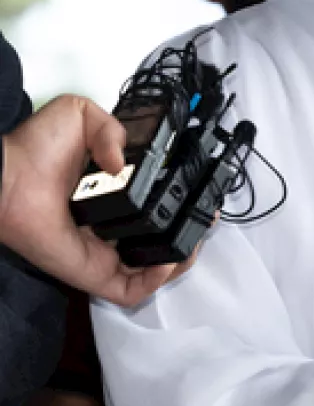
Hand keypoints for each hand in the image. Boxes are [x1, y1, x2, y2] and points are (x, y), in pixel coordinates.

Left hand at [0, 95, 191, 306]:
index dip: (180, 202)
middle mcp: (110, 227)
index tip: (198, 191)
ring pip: (153, 272)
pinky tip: (168, 260)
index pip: (154, 207)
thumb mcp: (80, 115)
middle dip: (188, 233)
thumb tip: (123, 163)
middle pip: (160, 241)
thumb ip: (112, 126)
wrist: (7, 178)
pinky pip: (131, 290)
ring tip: (195, 240)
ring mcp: (103, 254)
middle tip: (203, 217)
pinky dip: (156, 280)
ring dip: (181, 260)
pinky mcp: (93, 273)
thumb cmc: (33, 151)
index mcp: (111, 195)